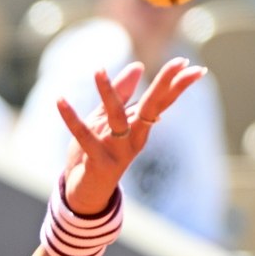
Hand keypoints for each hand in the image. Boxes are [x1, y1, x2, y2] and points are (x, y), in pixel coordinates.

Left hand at [55, 57, 207, 213]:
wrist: (86, 192)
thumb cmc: (98, 152)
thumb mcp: (107, 120)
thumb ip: (121, 94)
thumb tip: (138, 65)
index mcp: (140, 128)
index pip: (161, 103)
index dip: (176, 85)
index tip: (194, 67)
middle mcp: (134, 138)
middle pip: (152, 108)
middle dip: (164, 85)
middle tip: (180, 62)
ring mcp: (117, 151)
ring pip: (116, 117)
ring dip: (107, 93)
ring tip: (98, 70)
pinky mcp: (98, 161)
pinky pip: (83, 135)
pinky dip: (70, 118)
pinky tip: (60, 100)